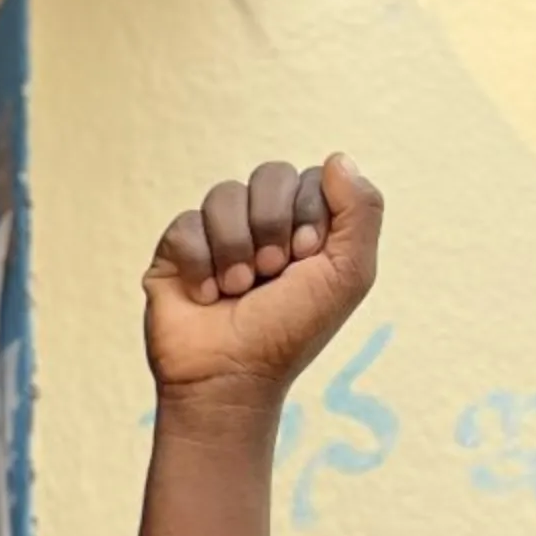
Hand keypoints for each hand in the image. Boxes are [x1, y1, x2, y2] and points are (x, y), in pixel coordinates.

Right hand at [144, 155, 380, 406]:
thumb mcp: (348, 273)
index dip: (308, 214)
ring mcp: (215, 235)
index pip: (310, 178)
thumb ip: (361, 209)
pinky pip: (186, 225)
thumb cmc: (289, 332)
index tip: (304, 260)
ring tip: (237, 289)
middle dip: (272, 225)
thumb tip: (337, 158)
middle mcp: (259, 224)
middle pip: (269, 175)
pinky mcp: (174, 251)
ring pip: (224, 195)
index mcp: (303, 224)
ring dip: (235, 249)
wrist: (230, 377)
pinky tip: (205, 295)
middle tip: (270, 273)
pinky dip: (200, 264)